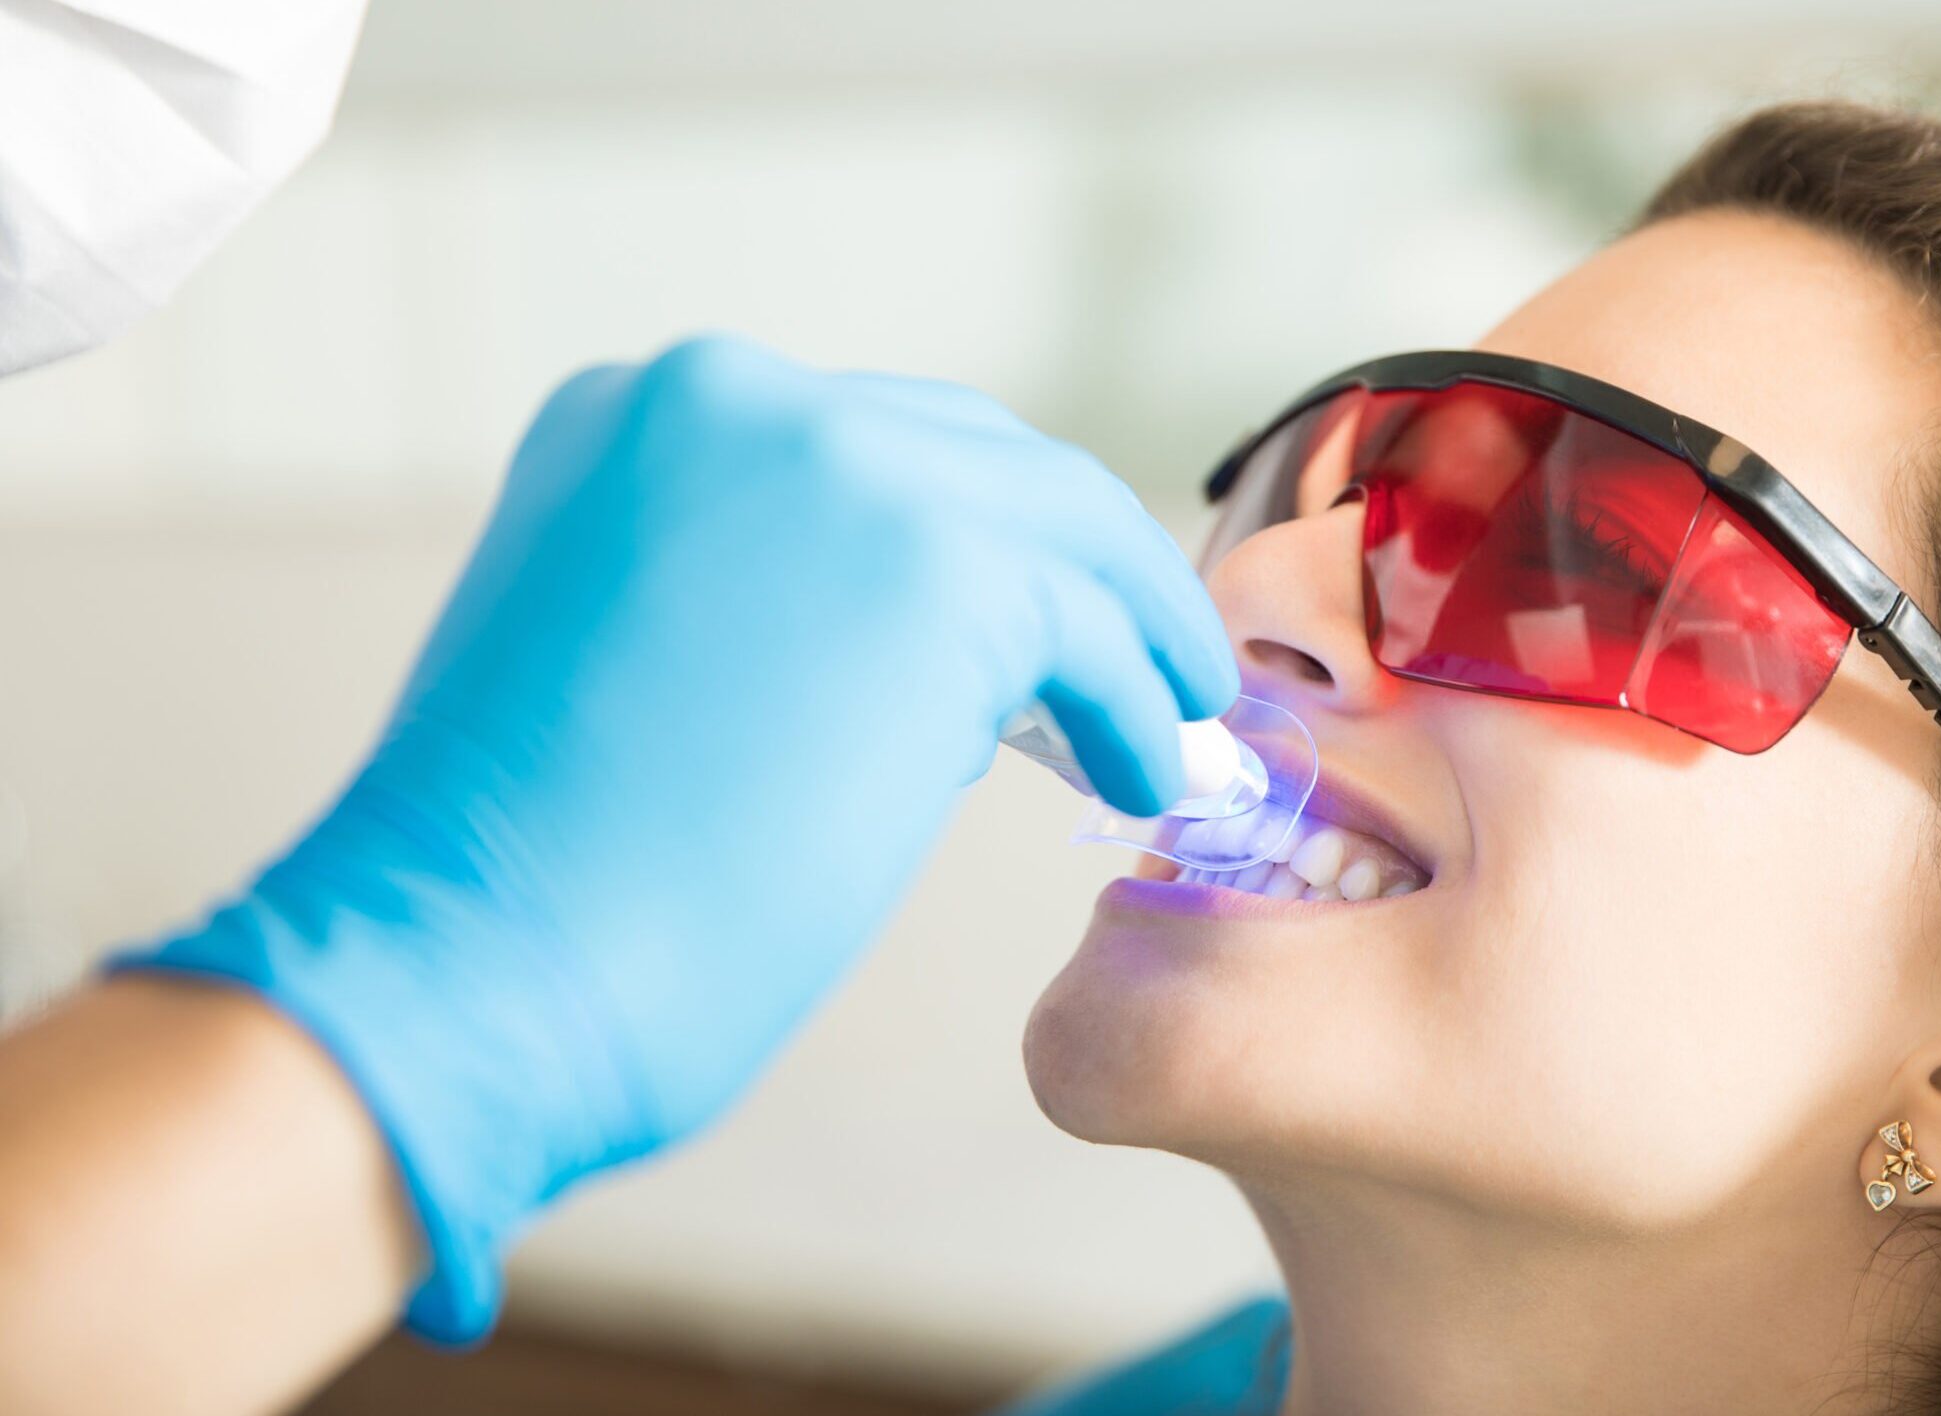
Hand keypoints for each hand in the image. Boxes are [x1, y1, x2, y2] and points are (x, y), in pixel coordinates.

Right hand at [128, 335, 1235, 1340]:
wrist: (463, 964)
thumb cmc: (519, 886)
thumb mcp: (618, 663)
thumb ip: (745, 608)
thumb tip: (904, 658)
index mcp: (629, 418)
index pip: (863, 451)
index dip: (968, 539)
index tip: (1033, 623)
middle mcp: (730, 401)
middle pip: (978, 460)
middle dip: (1067, 566)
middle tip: (1135, 657)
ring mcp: (837, 466)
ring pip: (1060, 525)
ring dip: (1132, 628)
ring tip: (1171, 718)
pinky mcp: (934, 567)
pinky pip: (1093, 629)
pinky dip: (1138, 702)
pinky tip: (1147, 773)